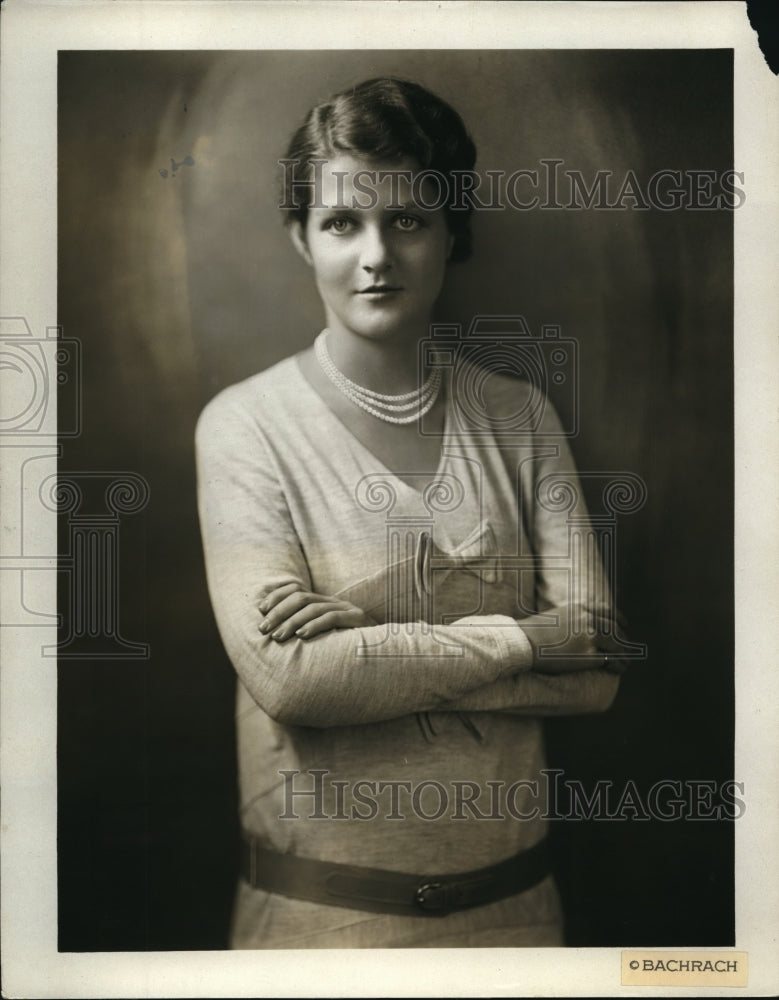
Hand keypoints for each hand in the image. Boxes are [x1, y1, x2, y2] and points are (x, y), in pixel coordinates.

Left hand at [258, 583, 376, 641]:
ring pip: (314, 608)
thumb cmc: (347, 651)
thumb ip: (304, 632)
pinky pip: (332, 618)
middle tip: (264, 629)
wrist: (384, 655)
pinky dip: (314, 626)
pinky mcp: (357, 619)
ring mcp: (347, 609)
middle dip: (279, 612)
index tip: (260, 610)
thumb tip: (274, 635)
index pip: (296, 590)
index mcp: (325, 603)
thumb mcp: (322, 639)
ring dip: (292, 622)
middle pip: (301, 598)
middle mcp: (335, 602)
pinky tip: (301, 636)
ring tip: (278, 636)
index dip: (277, 597)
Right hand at [520, 604, 628, 674]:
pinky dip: (617, 665)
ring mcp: (590, 636)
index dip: (620, 619)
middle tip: (626, 648)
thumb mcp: (557, 616)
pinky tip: (617, 669)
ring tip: (625, 663)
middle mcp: (588, 619)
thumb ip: (574, 618)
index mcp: (580, 608)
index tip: (624, 625)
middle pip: (615, 629)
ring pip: (617, 645)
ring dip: (623, 655)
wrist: (523, 644)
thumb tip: (585, 628)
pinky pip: (611, 660)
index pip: (608, 611)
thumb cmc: (533, 633)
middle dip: (623, 639)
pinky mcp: (589, 655)